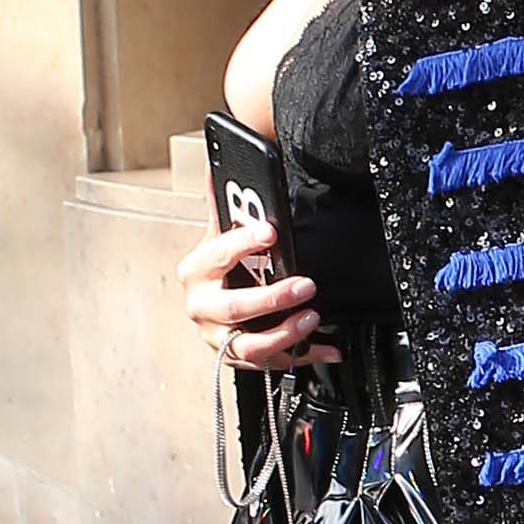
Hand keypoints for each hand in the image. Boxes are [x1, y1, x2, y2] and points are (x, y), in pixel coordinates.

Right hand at [177, 192, 339, 372]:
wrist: (210, 303)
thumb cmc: (219, 268)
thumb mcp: (219, 234)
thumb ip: (225, 203)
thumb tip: (222, 161)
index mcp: (196, 271)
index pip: (217, 256)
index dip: (242, 244)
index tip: (270, 232)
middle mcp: (203, 308)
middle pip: (235, 308)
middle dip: (273, 297)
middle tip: (306, 284)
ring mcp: (220, 337)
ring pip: (249, 345)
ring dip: (285, 333)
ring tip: (312, 317)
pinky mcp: (241, 357)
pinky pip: (273, 362)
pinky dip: (304, 355)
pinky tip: (327, 347)